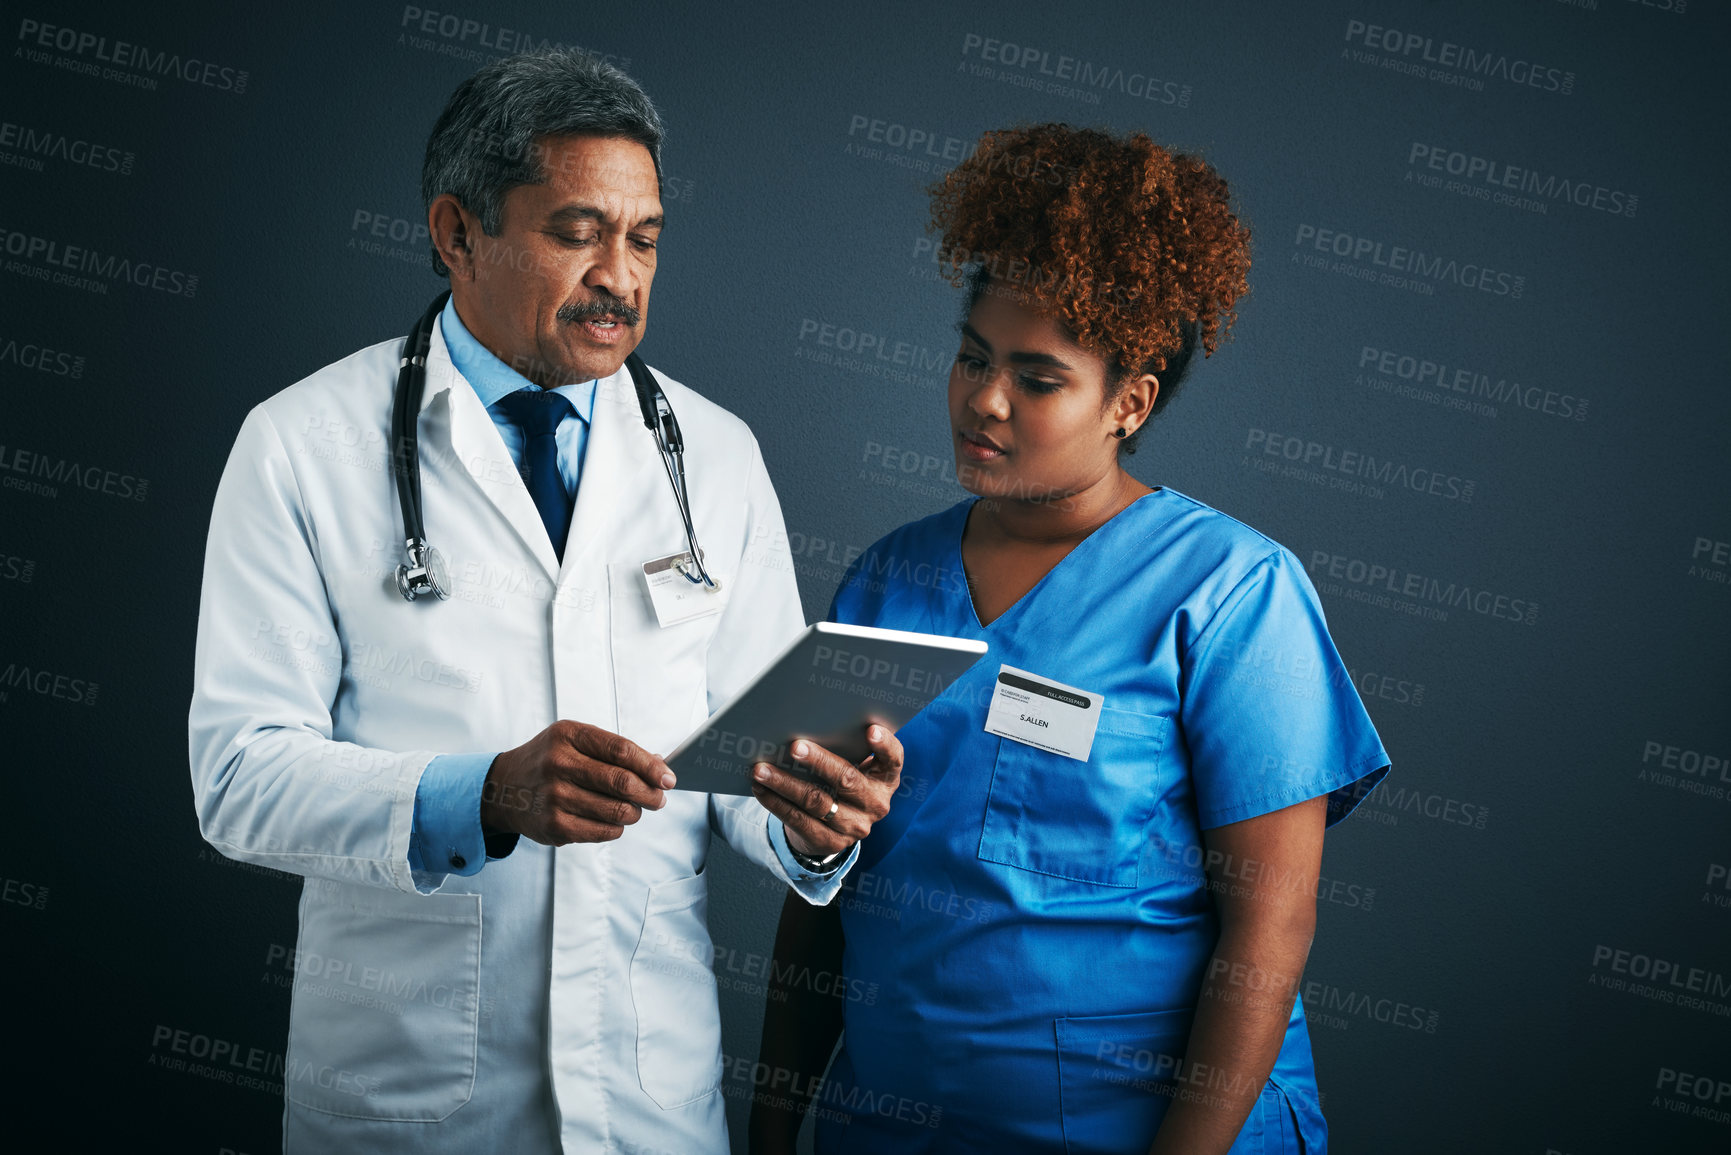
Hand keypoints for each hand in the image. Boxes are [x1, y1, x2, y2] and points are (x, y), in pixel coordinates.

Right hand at [480, 720, 673, 844]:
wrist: (504, 788)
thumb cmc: (549, 760)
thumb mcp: (574, 741)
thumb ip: (614, 750)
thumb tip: (659, 765)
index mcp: (568, 735)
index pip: (621, 750)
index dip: (651, 766)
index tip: (669, 778)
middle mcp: (558, 764)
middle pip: (622, 782)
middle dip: (650, 794)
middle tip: (659, 799)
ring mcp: (554, 797)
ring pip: (617, 811)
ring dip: (635, 813)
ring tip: (634, 809)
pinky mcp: (554, 827)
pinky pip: (603, 832)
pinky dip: (617, 828)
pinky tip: (613, 820)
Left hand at [749, 725, 902, 858]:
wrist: (836, 827)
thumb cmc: (844, 779)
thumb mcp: (856, 765)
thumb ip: (848, 746)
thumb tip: (808, 720)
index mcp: (886, 778)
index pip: (893, 760)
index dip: (884, 745)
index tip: (870, 729)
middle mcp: (876, 804)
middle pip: (847, 780)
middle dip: (819, 761)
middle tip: (794, 746)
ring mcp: (855, 826)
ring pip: (817, 802)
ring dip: (785, 783)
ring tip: (761, 769)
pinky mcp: (831, 842)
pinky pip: (799, 820)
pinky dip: (776, 802)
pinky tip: (761, 789)